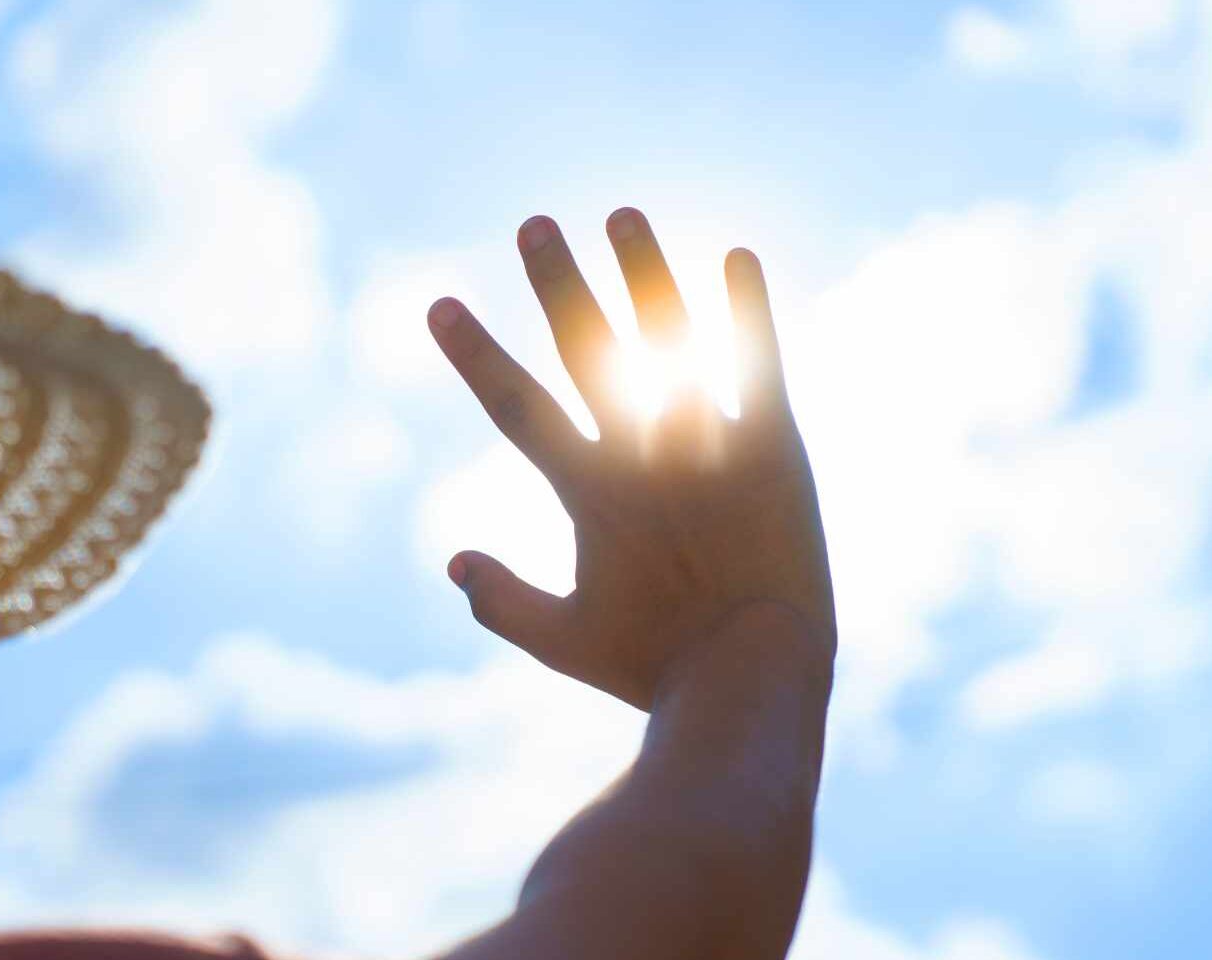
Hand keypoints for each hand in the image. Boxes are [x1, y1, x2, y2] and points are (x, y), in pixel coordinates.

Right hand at [428, 208, 834, 709]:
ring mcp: (708, 446)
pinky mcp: (773, 450)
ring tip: (621, 214)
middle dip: (557, 284)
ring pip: (670, 341)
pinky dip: (747, 310)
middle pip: (589, 353)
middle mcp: (643, 456)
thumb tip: (450, 562)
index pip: (517, 407)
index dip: (474, 353)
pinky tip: (736, 255)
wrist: (752, 679)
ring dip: (643, 273)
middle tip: (533, 224)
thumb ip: (502, 602)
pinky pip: (758, 365)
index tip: (438, 303)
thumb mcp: (564, 642)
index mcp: (590, 494)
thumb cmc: (655, 668)